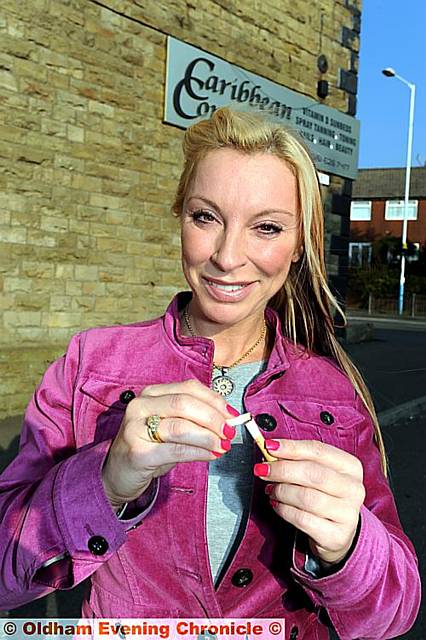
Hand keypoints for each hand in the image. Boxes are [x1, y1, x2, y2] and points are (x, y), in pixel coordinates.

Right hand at [102, 379, 236, 507]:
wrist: (117, 473)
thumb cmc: (149, 447)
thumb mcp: (171, 427)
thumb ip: (195, 419)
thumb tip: (228, 420)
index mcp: (152, 393)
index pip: (189, 388)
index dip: (215, 400)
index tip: (232, 415)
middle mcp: (141, 405)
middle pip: (185, 404)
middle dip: (214, 418)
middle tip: (230, 432)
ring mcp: (136, 428)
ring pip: (181, 426)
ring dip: (208, 437)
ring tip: (223, 445)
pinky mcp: (137, 452)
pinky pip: (175, 450)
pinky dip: (198, 452)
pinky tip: (210, 455)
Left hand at [254, 439, 364, 565]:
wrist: (338, 533)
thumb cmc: (324, 496)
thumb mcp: (317, 474)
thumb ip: (298, 460)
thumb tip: (270, 449)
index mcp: (350, 466)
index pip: (318, 451)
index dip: (291, 447)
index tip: (269, 446)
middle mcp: (353, 489)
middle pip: (313, 473)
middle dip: (283, 470)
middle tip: (263, 470)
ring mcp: (347, 514)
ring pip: (306, 497)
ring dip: (281, 491)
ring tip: (271, 489)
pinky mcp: (336, 536)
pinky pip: (302, 519)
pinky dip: (283, 510)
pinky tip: (277, 504)